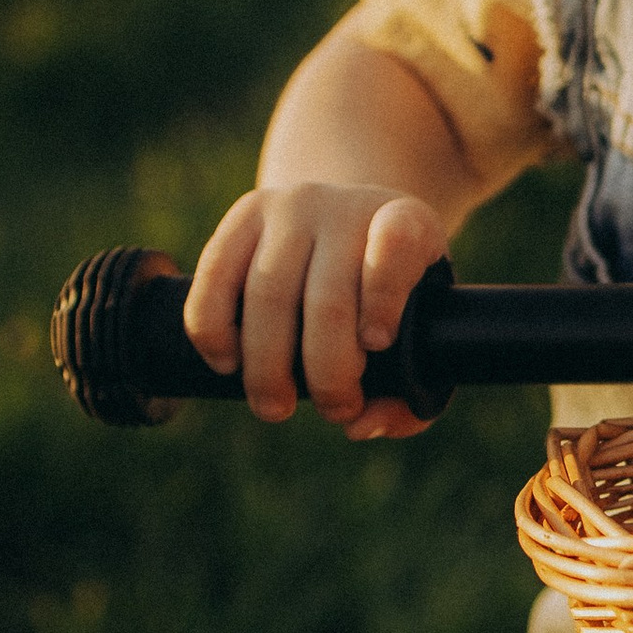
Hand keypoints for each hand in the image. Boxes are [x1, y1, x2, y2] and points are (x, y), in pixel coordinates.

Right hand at [182, 182, 451, 437]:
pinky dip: (213, 329)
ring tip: (275, 407)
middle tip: (332, 410)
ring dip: (267, 367)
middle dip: (327, 373)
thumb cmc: (386, 298)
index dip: (384, 298)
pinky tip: (228, 364)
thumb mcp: (420, 331)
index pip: (396, 246)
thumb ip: (409, 396)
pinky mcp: (243, 215)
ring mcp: (291, 206)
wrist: (345, 222)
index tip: (377, 344)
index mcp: (407, 224)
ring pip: (268, 294)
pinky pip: (214, 276)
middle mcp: (347, 207)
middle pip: (329, 298)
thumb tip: (359, 425)